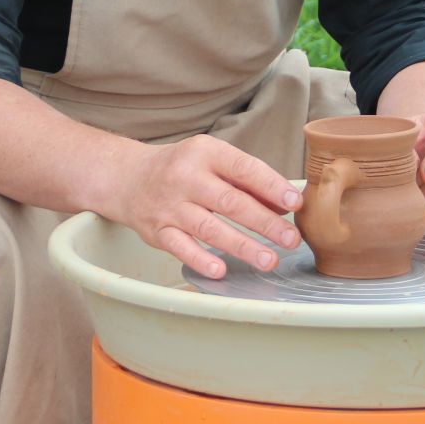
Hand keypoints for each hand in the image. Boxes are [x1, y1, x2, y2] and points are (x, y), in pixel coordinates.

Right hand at [96, 136, 302, 278]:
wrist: (129, 178)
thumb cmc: (183, 169)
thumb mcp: (213, 161)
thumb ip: (246, 182)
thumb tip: (285, 207)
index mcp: (205, 153)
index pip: (244, 168)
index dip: (271, 186)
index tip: (296, 203)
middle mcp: (186, 177)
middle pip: (230, 202)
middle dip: (265, 223)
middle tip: (291, 239)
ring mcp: (170, 205)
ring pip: (210, 228)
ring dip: (242, 246)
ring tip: (270, 260)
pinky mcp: (157, 230)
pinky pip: (180, 247)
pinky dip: (200, 259)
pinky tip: (221, 269)